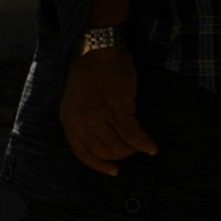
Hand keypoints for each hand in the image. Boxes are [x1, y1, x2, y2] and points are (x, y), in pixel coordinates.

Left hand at [58, 44, 156, 170]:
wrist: (98, 49)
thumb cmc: (91, 73)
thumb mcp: (76, 100)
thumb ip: (83, 122)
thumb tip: (102, 145)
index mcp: (68, 120)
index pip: (82, 153)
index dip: (99, 165)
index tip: (113, 170)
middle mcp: (80, 121)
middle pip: (103, 152)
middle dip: (120, 154)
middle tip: (131, 149)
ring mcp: (97, 116)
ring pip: (118, 146)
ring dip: (131, 149)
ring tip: (140, 144)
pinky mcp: (116, 109)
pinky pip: (132, 136)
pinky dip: (144, 143)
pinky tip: (151, 147)